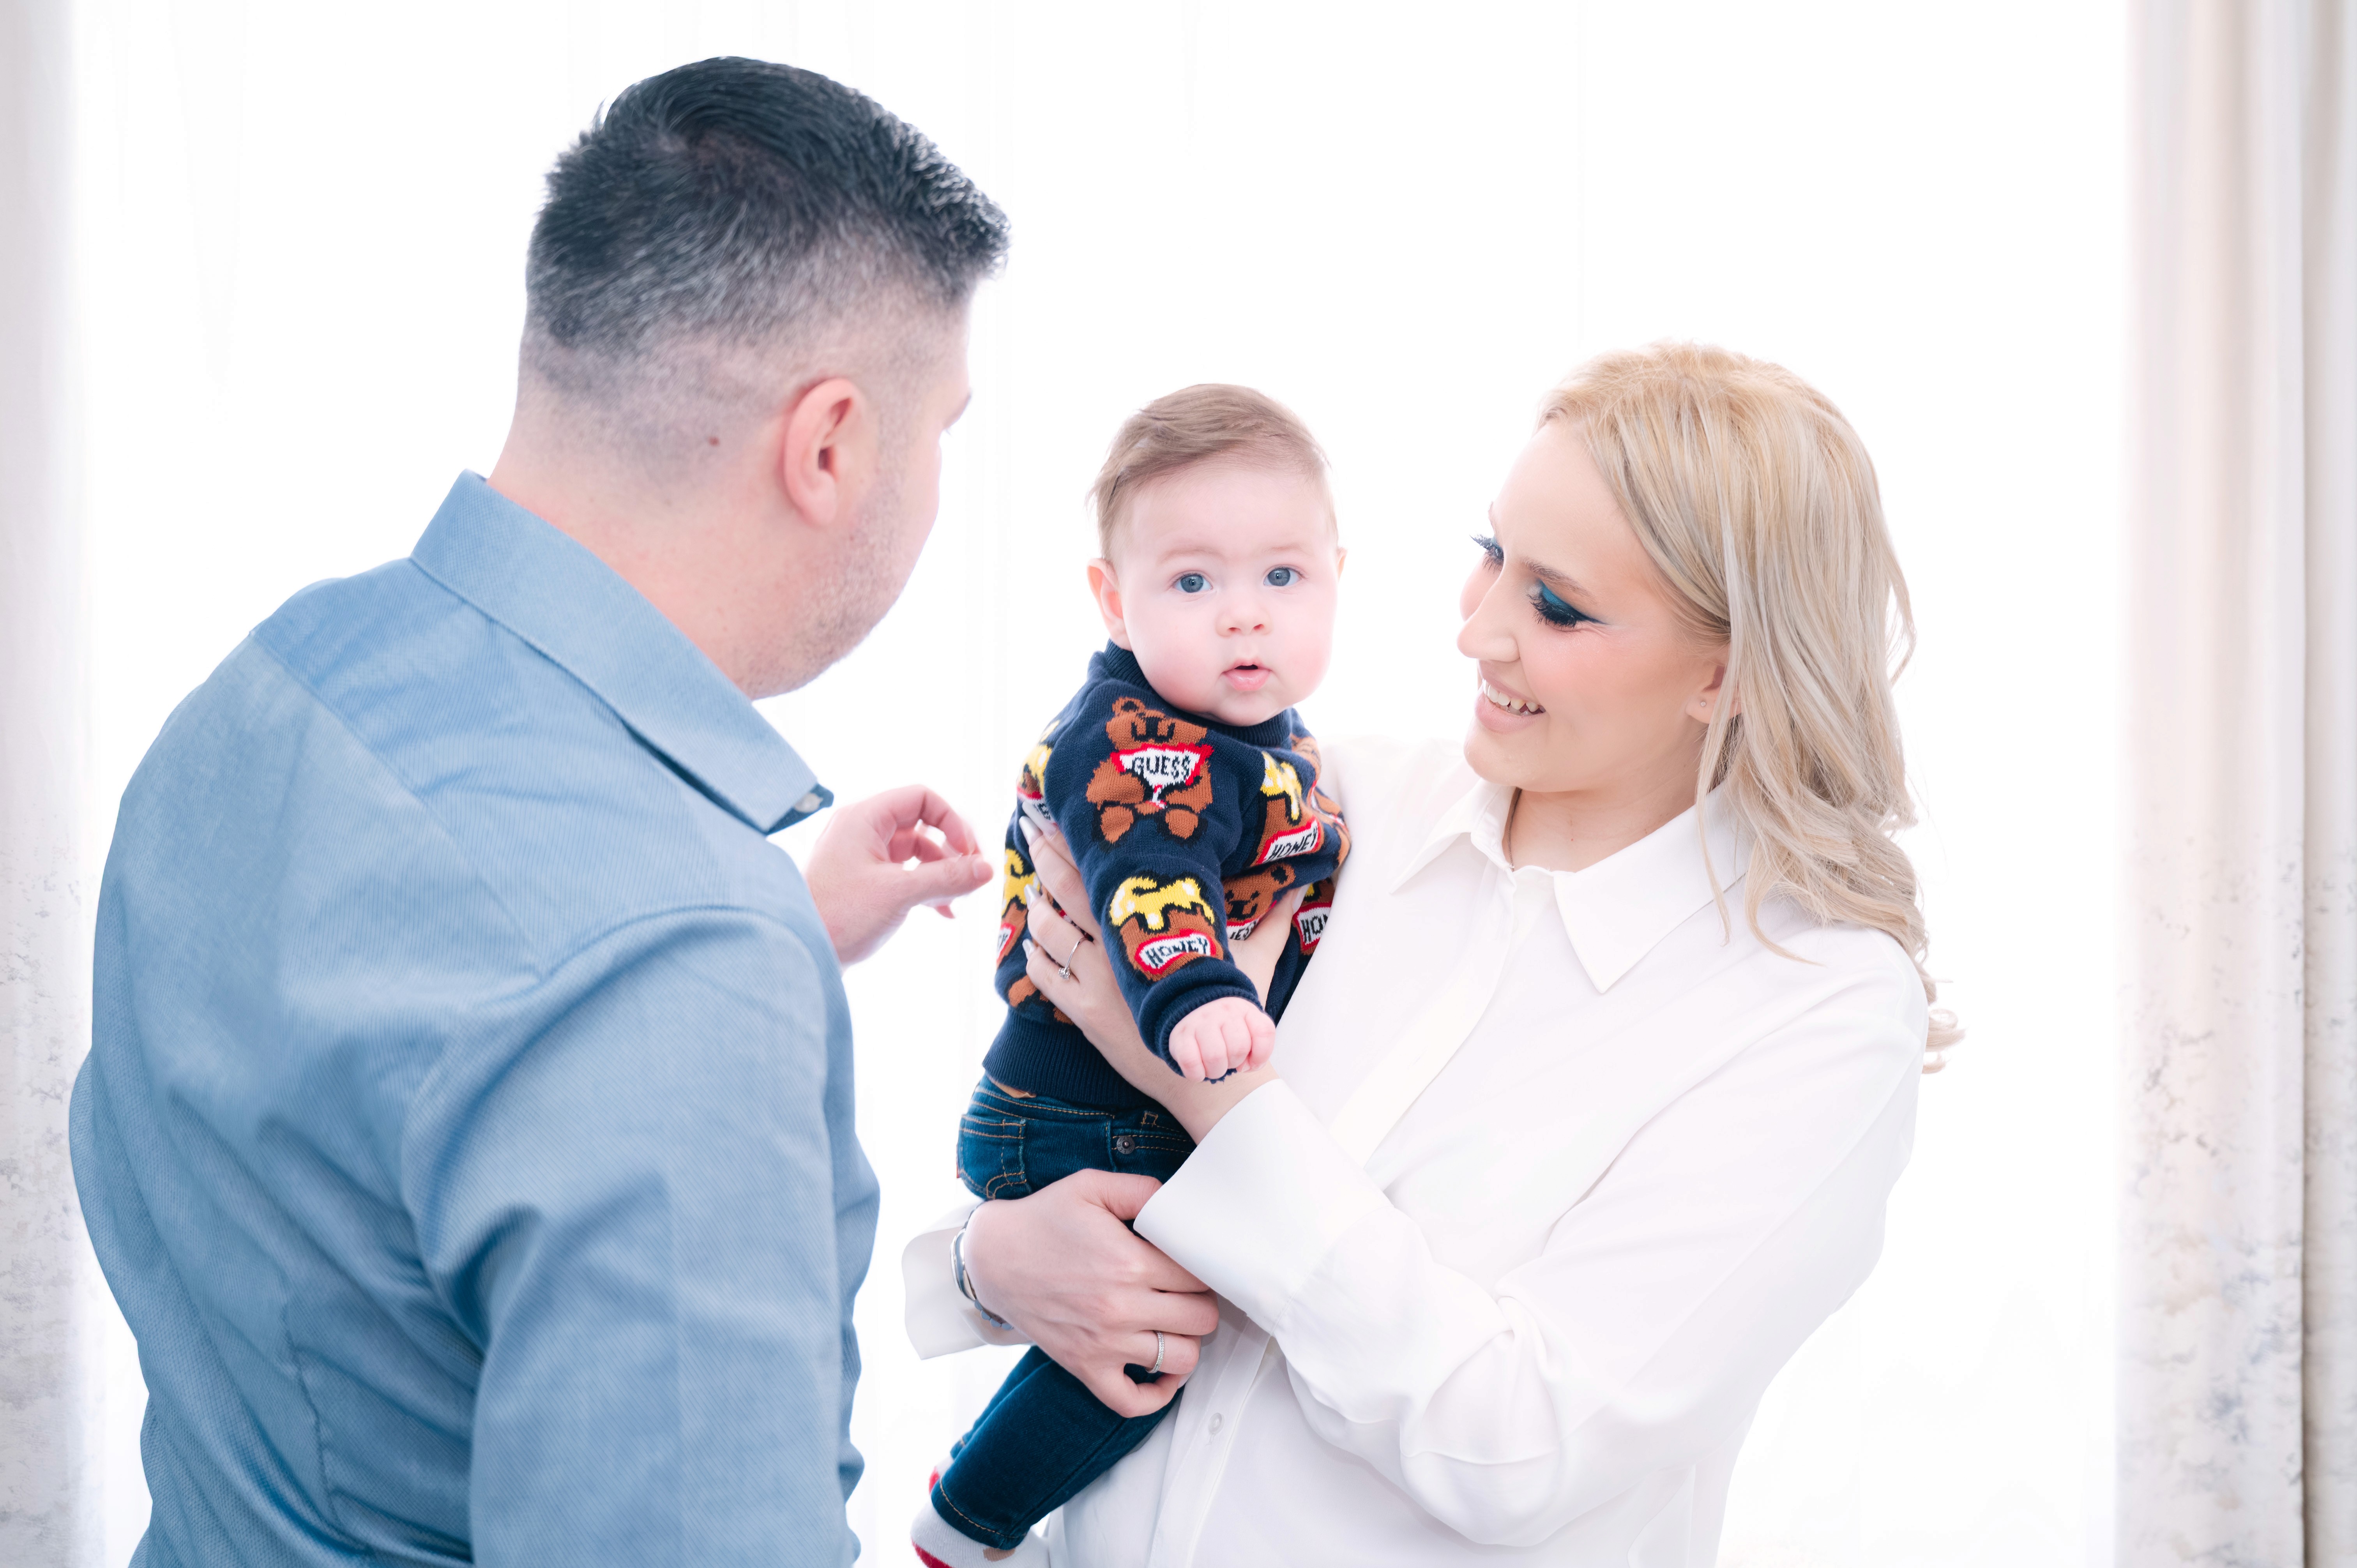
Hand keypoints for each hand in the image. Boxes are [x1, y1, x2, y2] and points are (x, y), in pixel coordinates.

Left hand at [801, 785, 992, 964]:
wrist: (797, 953)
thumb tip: (988, 869)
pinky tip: (943, 911)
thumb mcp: (899, 894)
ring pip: (915, 852)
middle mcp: (861, 830)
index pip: (922, 798)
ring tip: (957, 899)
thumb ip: (947, 878)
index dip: (952, 821)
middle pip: (921, 824)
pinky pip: (903, 873)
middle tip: (973, 874)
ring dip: (941, 873)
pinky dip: (925, 887)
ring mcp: (860, 856)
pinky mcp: (862, 881)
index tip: (970, 853)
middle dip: (951, 849)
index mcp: (864, 818)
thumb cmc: (837, 917)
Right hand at [961, 1170, 1219, 1416]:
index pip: (1200, 1276)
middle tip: (1187, 1290)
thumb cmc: (1044, 1219)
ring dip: (1187, 1341)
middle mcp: (1121, 1308)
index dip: (1204, 1267)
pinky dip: (1158, 1394)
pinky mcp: (1085, 1368)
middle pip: (1201, 1319)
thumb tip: (1179, 1203)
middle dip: (1202, 1302)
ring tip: (1175, 1322)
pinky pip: (1134, 1402)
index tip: (1193, 1261)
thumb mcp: (1091, 1186)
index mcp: (1128, 1262)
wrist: (993, 1258)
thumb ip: (1142, 1190)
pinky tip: (1162, 1370)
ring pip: (1181, 1359)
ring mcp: (1103, 1344)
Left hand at [1020, 822, 1290, 1140]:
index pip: (1107, 868)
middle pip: (1067, 888)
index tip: (1062, 812)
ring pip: (1049, 931)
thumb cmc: (1231, 1014)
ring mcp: (1097, 981)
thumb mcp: (1255, 961)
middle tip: (1030, 828)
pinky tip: (1032, 944)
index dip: (1079, 839)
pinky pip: (1044, 978)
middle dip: (1045, 854)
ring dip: (1036, 905)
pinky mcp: (1084, 1015)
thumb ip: (1274, 922)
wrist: (1213, 1073)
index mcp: (1157, 924)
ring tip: (1033, 887)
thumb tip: (1300, 890)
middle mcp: (1120, 947)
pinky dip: (1033, 956)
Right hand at [1167, 997, 1273, 1080]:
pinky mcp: (1180, 1035)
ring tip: (1213, 1066)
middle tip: (1227, 1060)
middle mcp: (1223, 1011)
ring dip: (1216, 1071)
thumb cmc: (1224, 1028)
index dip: (1261, 1055)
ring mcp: (1200, 1021)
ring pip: (1215, 1057)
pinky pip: (1190, 1062)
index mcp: (1244, 1009)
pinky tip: (1198, 1070)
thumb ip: (1258, 1046)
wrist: (1192, 1010)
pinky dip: (1197, 1074)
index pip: (1264, 1031)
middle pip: (1238, 1048)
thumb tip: (1247, 1066)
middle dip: (1235, 1063)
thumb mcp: (1247, 1027)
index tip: (1250, 1062)